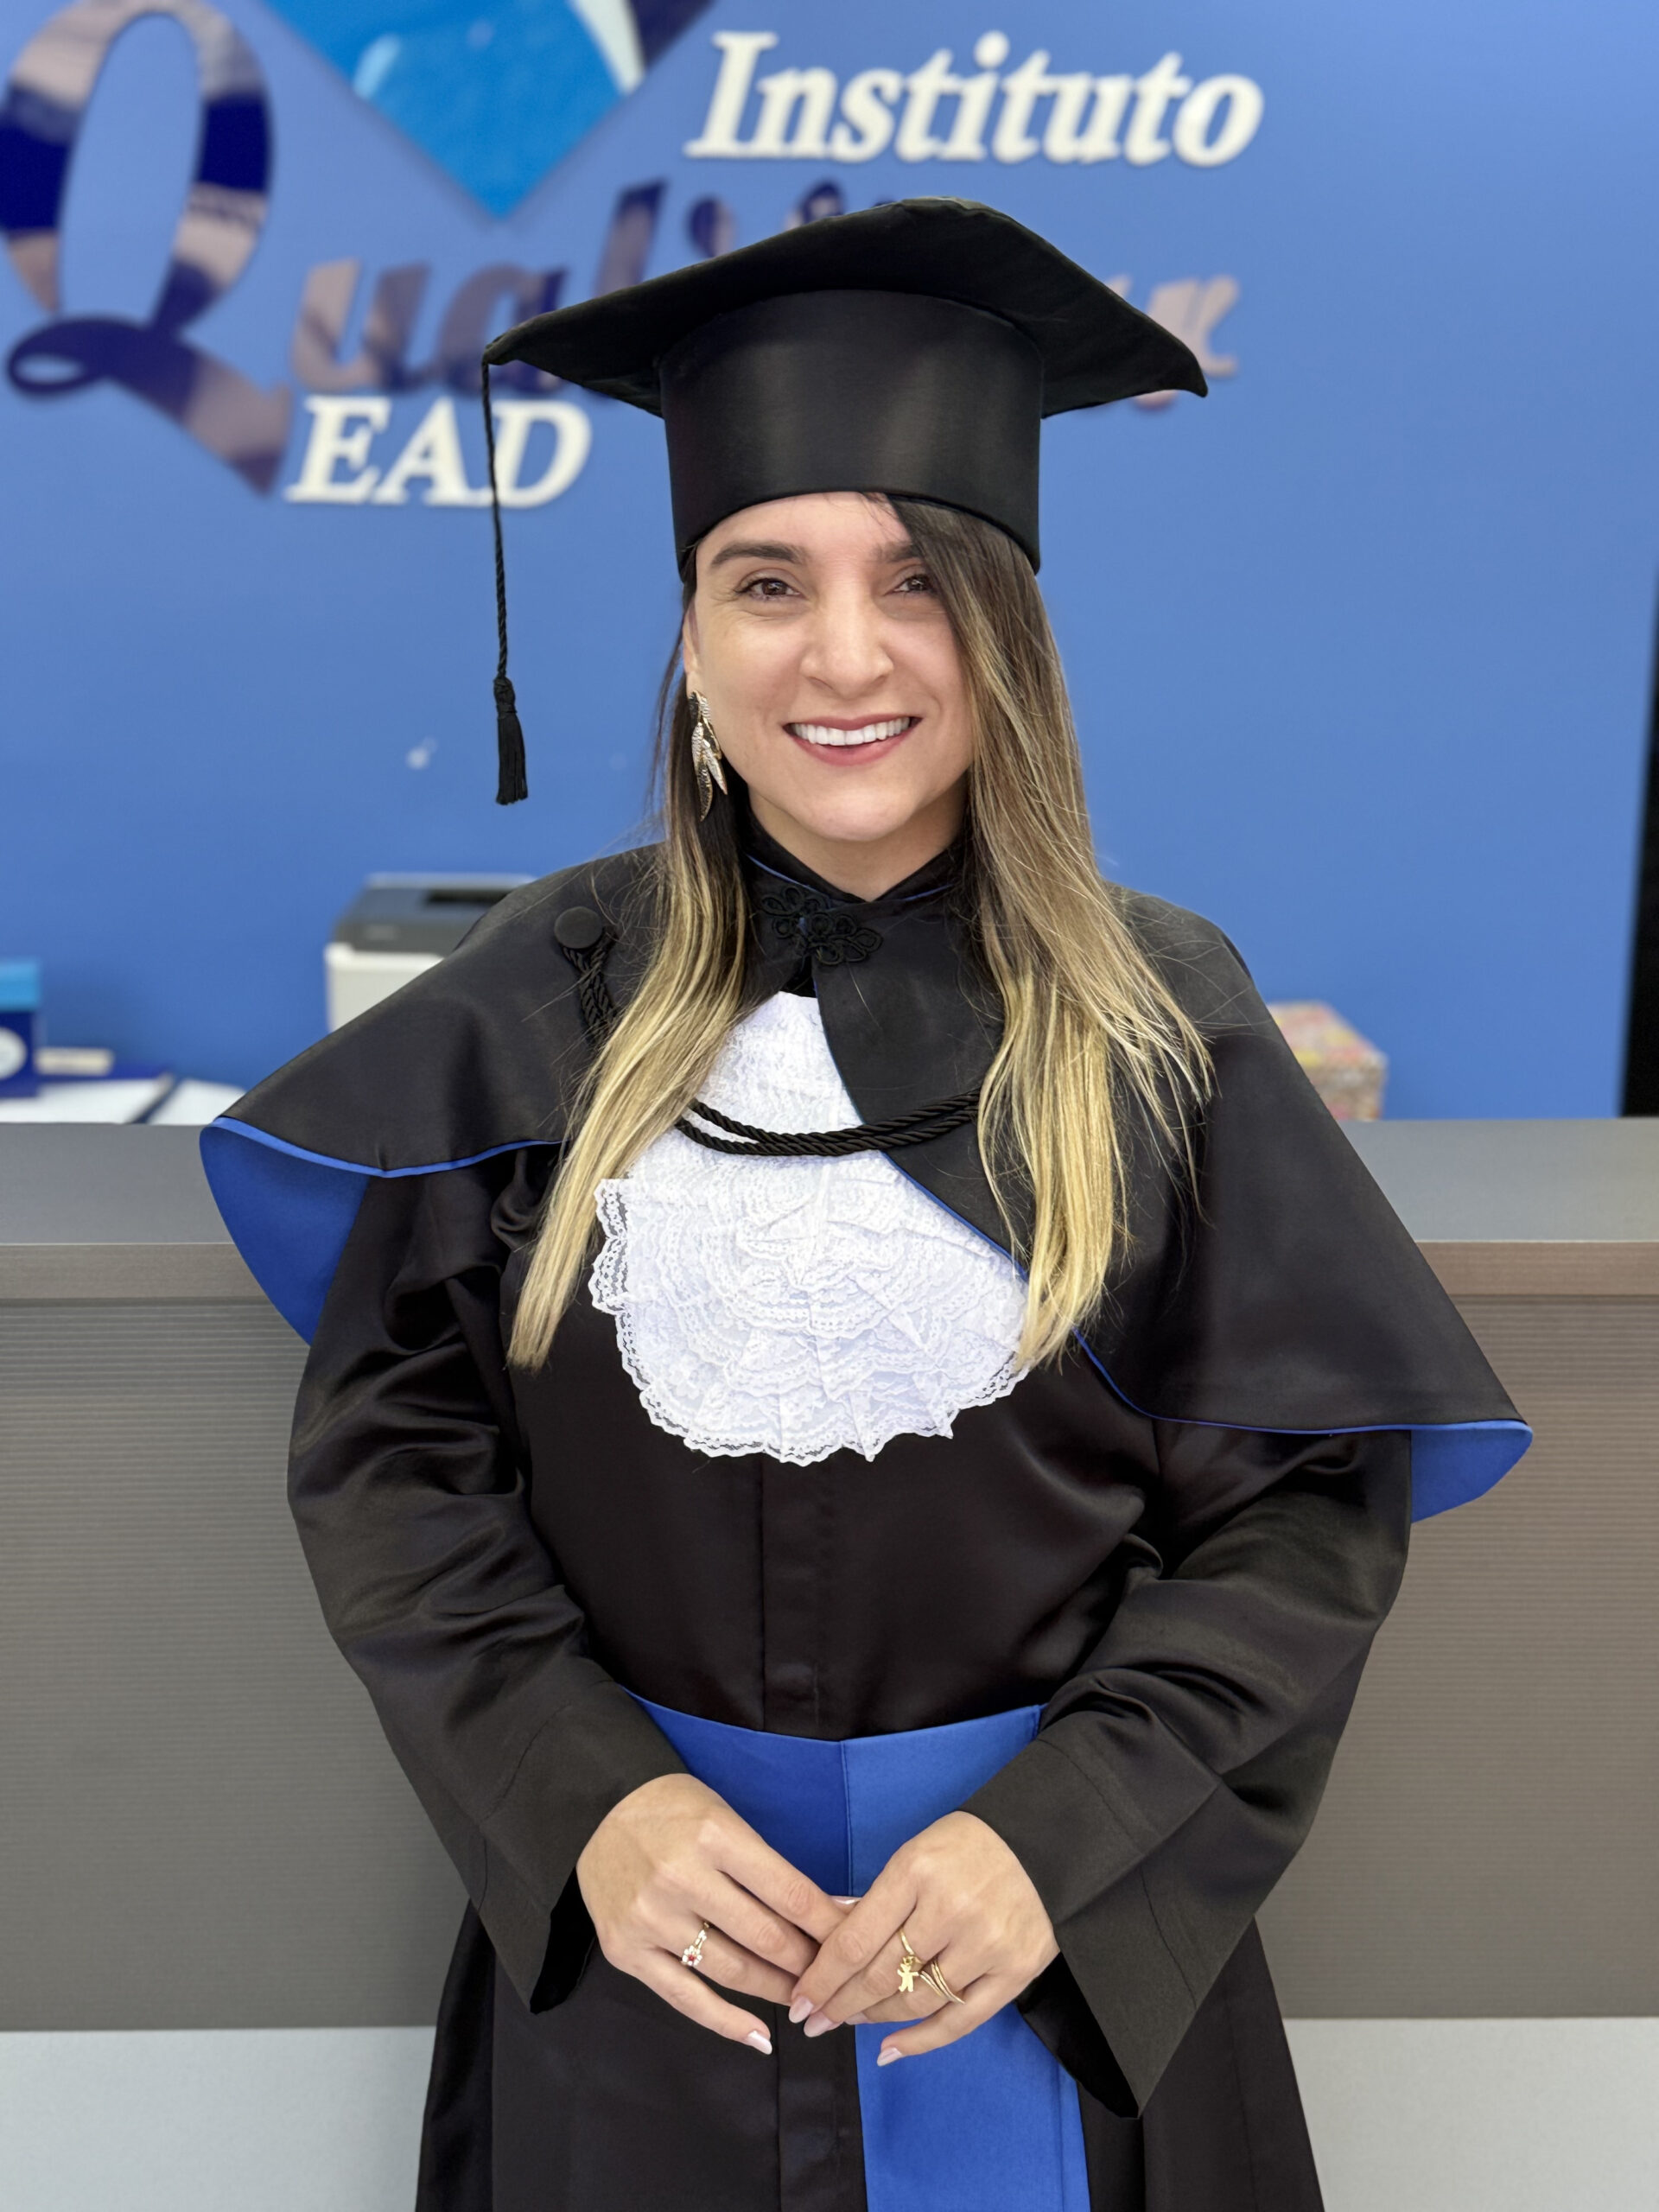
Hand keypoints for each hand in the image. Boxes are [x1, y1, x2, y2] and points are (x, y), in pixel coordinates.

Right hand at [576, 1773, 846, 2053]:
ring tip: (806, 2000)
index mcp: (714, 1837)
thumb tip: (834, 1910)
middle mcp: (682, 1879)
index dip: (828, 1924)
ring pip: (732, 1971)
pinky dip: (727, 2022)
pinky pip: (685, 1998)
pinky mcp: (627, 1951)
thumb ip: (770, 1868)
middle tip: (837, 1978)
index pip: (788, 1892)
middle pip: (765, 1936)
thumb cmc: (674, 1810)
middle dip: (809, 1962)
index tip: (855, 1942)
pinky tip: (760, 2037)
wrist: (596, 1812)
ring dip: (777, 1990)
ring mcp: (651, 1919)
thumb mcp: (727, 1819)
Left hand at [785, 1812, 1058, 2064]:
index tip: (800, 1999)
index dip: (822, 1978)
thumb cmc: (971, 1844)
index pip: (855, 1940)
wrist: (1049, 1839)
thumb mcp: (916, 1852)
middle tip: (814, 2021)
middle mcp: (948, 1910)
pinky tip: (890, 2049)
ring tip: (851, 2023)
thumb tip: (828, 1929)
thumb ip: (876, 1897)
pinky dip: (921, 2041)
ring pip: (915, 2001)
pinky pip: (959, 2021)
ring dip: (875, 2018)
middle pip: (879, 1975)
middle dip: (839, 2004)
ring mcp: (984, 1945)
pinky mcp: (1014, 1972)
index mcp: (916, 1871)